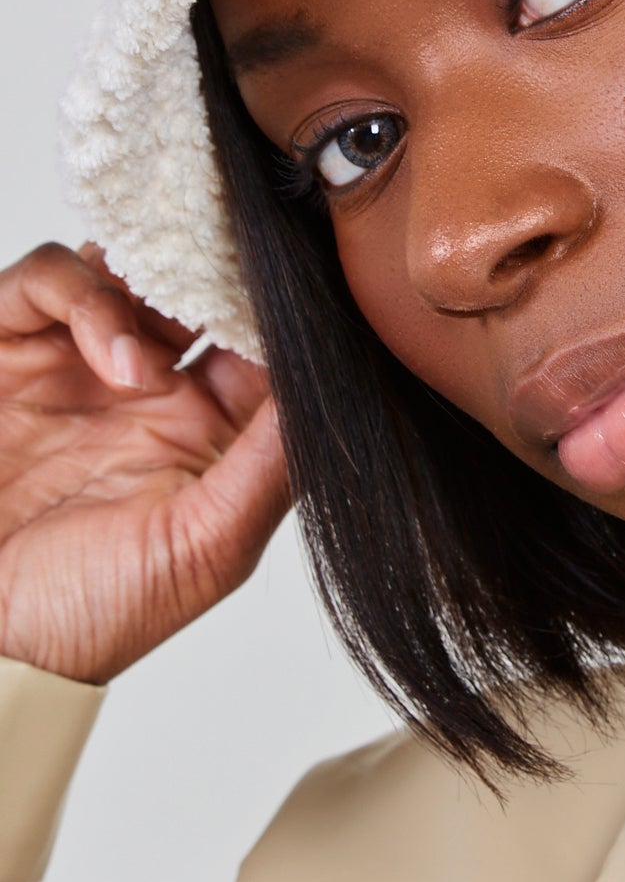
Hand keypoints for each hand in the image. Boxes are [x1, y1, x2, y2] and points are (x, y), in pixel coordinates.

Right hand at [0, 242, 289, 683]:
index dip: (286, 311)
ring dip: (153, 285)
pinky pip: (48, 278)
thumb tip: (334, 395)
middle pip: (199, 285)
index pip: (264, 341)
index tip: (313, 291)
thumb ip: (271, 466)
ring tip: (146, 362)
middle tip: (239, 272)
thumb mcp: (208, 546)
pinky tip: (112, 360)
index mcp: (210, 428)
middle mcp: (150, 385)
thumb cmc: (93, 614)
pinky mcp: (10, 346)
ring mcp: (80, 360)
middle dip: (221, 270)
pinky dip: (84, 296)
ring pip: (128, 267)